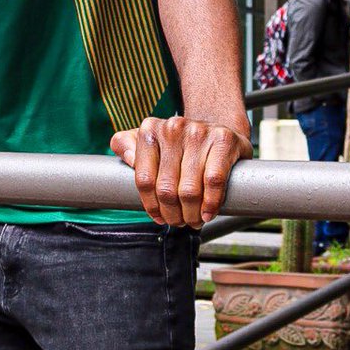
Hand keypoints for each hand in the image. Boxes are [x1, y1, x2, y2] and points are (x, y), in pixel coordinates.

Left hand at [110, 116, 252, 228]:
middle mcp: (173, 127)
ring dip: (191, 214)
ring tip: (193, 220)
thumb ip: (125, 145)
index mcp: (149, 129)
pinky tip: (208, 213)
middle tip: (177, 222)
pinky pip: (213, 181)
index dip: (151, 205)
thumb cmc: (178, 144)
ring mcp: (199, 132)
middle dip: (172, 214)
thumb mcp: (148, 141)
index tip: (158, 217)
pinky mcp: (223, 140)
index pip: (144, 179)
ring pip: (190, 189)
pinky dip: (210, 203)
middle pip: (166, 188)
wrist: (217, 130)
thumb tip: (128, 159)